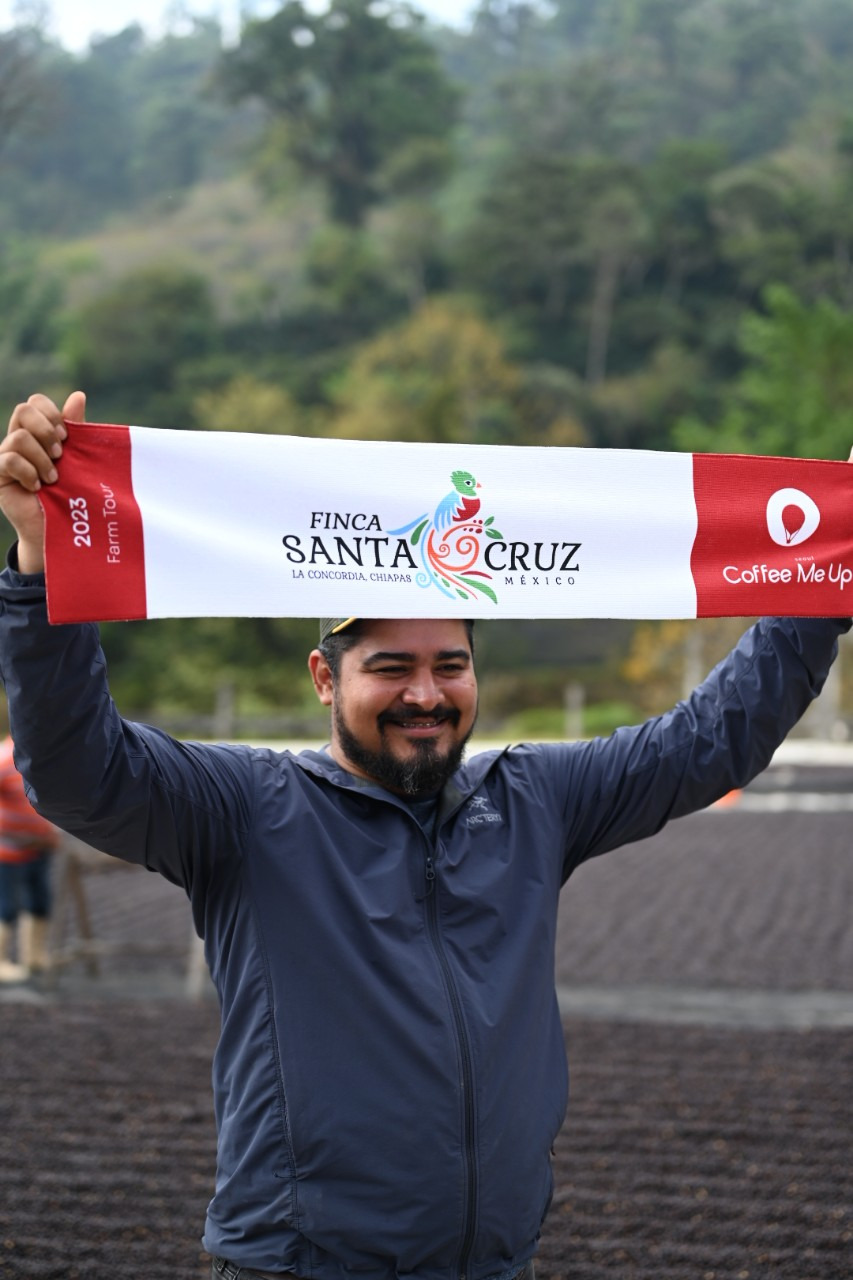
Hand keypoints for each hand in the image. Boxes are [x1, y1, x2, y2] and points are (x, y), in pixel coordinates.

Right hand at [0, 391, 85, 572]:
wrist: (59, 529)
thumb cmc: (70, 494)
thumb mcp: (76, 459)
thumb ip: (75, 429)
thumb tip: (78, 395)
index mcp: (37, 433)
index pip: (35, 402)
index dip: (51, 413)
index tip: (67, 436)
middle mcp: (19, 441)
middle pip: (24, 410)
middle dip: (47, 430)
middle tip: (61, 454)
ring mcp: (6, 457)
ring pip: (18, 437)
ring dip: (42, 458)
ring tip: (53, 478)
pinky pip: (9, 459)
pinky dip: (28, 471)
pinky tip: (37, 487)